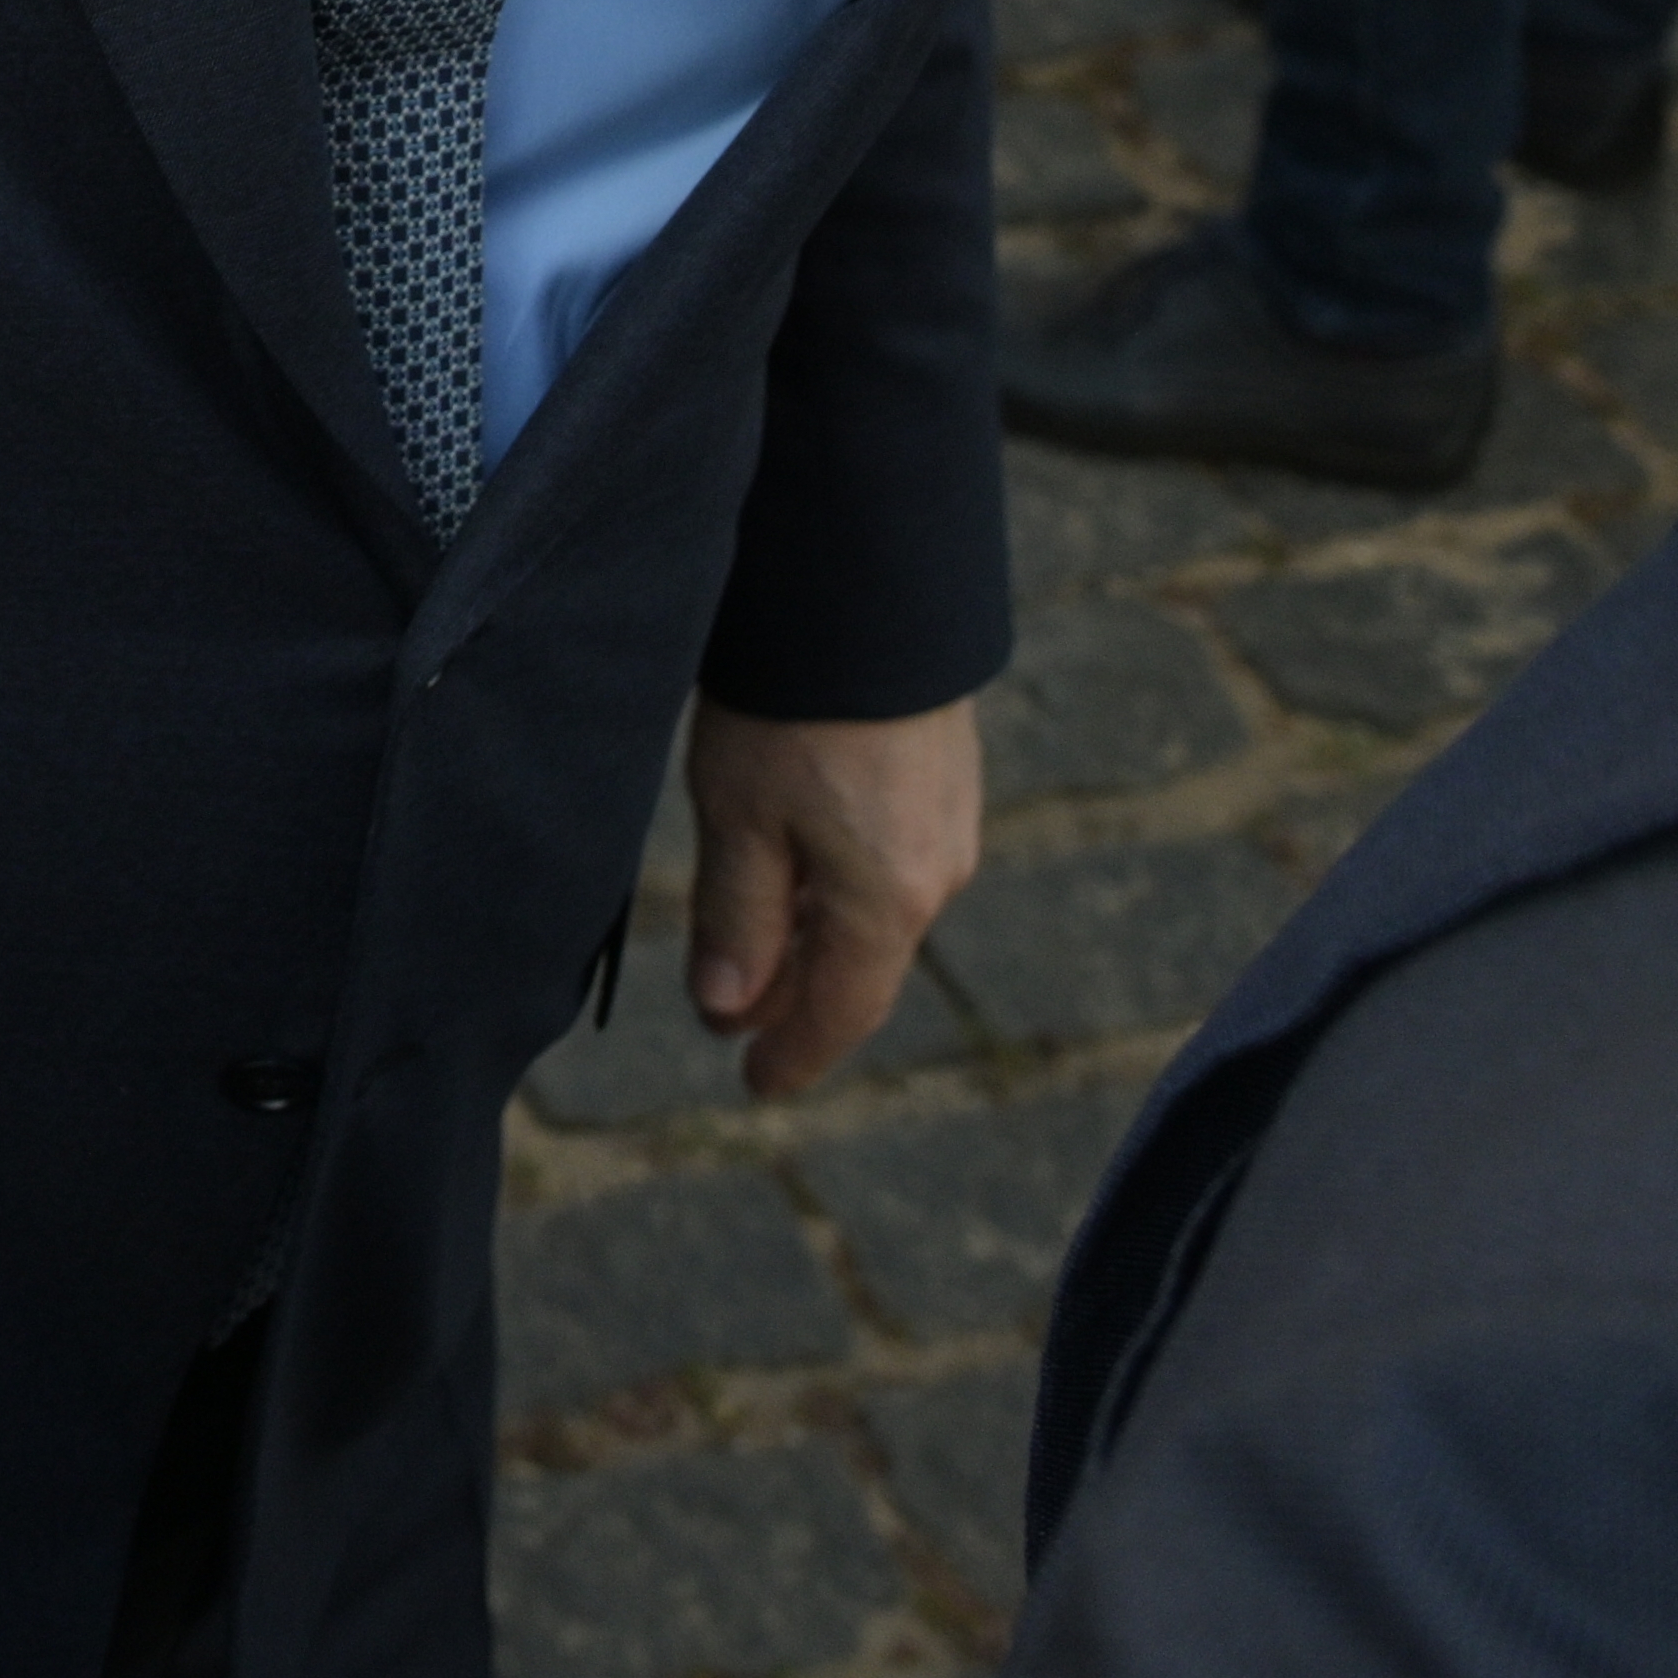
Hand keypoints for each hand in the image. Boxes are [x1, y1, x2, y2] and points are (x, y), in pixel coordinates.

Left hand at [681, 691, 976, 1098]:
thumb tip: (727, 1009)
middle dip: (800, 1002)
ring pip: (877, 913)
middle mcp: (937, 873)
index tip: (756, 1085)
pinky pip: (891, 864)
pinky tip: (802, 876)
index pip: (842, 1010)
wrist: (867, 593)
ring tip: (760, 959)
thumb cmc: (793, 708)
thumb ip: (737, 917)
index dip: (796, 1053)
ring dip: (818, 943)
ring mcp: (950, 822)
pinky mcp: (944, 773)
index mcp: (887, 902)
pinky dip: (841, 890)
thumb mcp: (740, 817)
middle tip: (742, 1028)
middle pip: (862, 965)